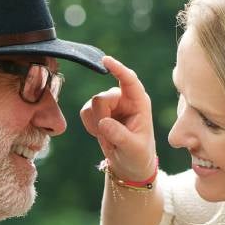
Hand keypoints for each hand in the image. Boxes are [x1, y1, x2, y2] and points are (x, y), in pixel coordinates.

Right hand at [79, 55, 156, 181]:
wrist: (129, 164)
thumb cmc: (138, 155)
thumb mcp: (133, 148)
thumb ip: (120, 135)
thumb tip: (104, 122)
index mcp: (139, 102)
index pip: (129, 80)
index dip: (118, 69)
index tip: (105, 60)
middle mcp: (125, 98)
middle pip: (102, 98)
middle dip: (101, 119)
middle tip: (110, 138)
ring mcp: (111, 102)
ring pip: (92, 104)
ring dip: (96, 124)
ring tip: (109, 138)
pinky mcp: (98, 109)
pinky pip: (85, 111)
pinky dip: (89, 125)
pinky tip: (100, 134)